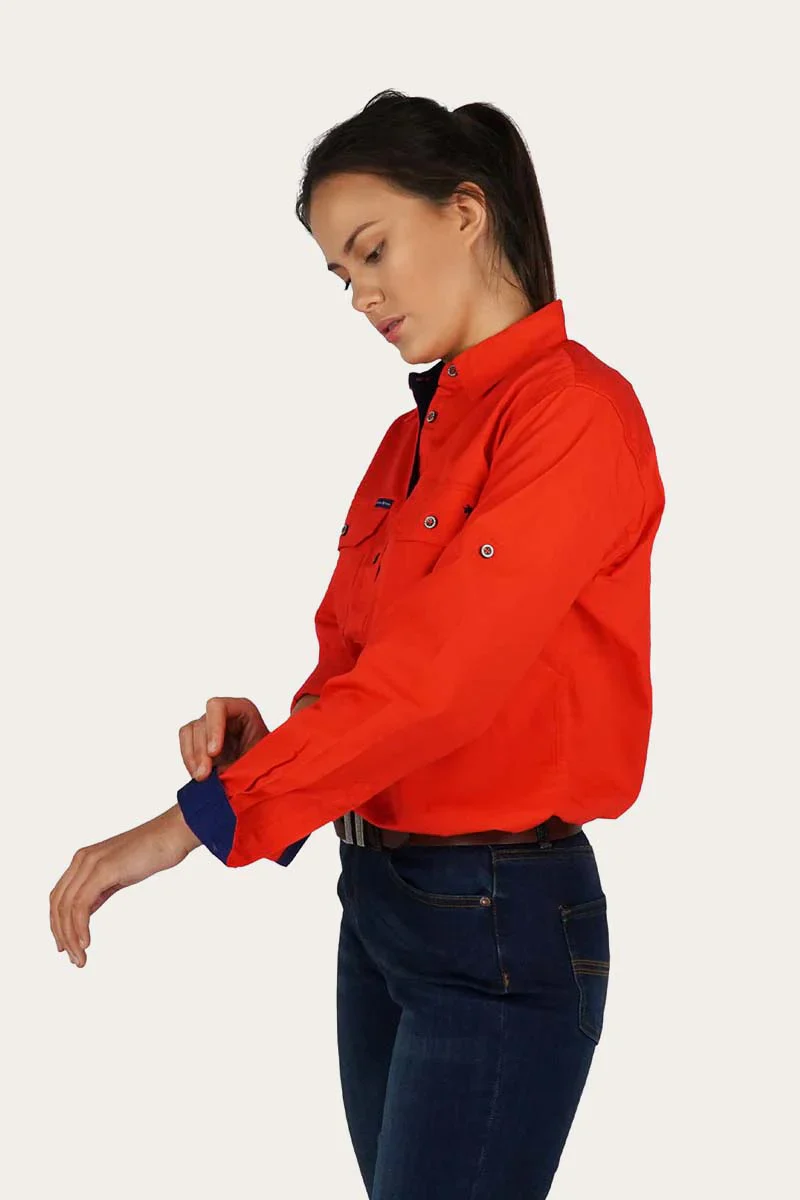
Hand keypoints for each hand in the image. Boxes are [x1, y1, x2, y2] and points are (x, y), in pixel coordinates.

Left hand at [49, 805, 199, 967]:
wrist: (173, 833)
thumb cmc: (154, 850)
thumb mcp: (120, 873)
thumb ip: (100, 888)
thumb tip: (87, 908)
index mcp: (84, 859)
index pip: (59, 896)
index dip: (57, 923)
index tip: (65, 945)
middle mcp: (82, 859)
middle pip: (57, 903)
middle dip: (61, 934)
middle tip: (74, 959)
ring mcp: (91, 863)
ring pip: (66, 908)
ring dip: (70, 937)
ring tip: (80, 959)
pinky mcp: (103, 870)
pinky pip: (81, 905)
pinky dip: (79, 928)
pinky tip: (87, 943)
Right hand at [179, 696, 268, 780]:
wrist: (264, 772)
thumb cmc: (266, 762)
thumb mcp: (258, 760)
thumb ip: (239, 763)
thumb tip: (219, 773)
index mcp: (243, 710)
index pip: (218, 707)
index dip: (213, 729)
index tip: (213, 752)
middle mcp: (224, 713)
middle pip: (202, 723)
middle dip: (201, 751)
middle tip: (204, 775)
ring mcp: (210, 725)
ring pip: (190, 732)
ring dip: (192, 757)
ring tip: (201, 777)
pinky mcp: (200, 738)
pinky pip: (185, 743)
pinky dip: (188, 759)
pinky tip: (197, 774)